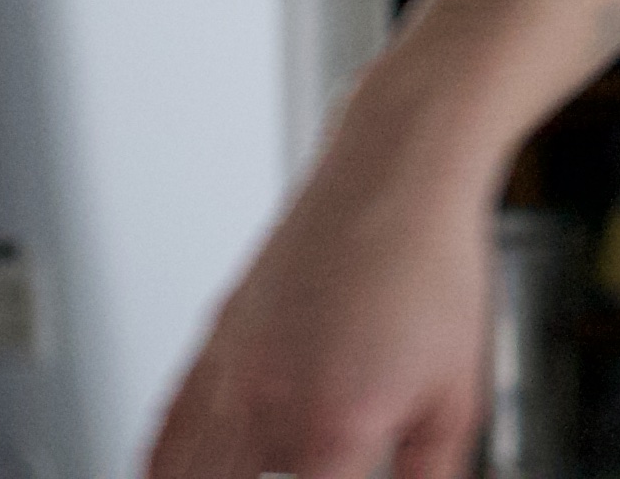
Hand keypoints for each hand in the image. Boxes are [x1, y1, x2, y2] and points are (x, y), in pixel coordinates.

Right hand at [146, 103, 502, 478]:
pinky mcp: (218, 339)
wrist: (397, 170)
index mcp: (331, 429)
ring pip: (182, 469)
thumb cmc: (432, 266)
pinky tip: (175, 469)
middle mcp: (268, 404)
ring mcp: (233, 371)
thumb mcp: (456, 396)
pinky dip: (164, 459)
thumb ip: (430, 474)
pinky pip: (168, 424)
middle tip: (298, 474)